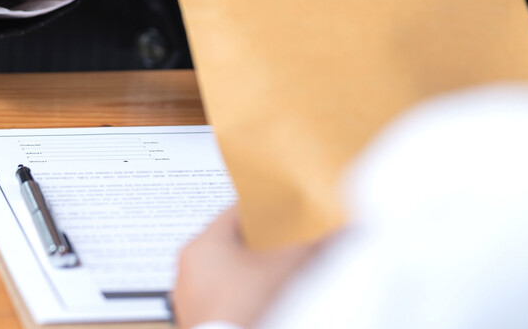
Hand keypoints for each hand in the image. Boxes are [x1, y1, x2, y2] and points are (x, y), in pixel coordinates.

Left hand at [173, 207, 319, 328]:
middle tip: (284, 242)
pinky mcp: (193, 317)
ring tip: (274, 272)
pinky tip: (258, 300)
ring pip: (222, 271)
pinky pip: (218, 295)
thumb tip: (339, 234)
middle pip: (228, 243)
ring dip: (247, 270)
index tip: (283, 211)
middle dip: (258, 243)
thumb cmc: (245, 307)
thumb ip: (312, 248)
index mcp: (203, 244)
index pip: (234, 213)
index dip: (263, 210)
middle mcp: (189, 265)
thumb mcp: (284, 271)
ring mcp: (188, 294)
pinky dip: (237, 293)